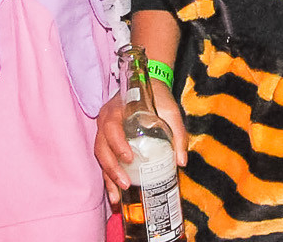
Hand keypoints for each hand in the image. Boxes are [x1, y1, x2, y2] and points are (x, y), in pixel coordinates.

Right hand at [94, 84, 189, 204]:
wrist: (149, 85)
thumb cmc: (158, 97)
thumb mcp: (171, 111)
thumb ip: (178, 134)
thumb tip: (181, 162)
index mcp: (117, 109)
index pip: (111, 128)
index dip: (117, 144)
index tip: (129, 158)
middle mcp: (106, 120)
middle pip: (101, 147)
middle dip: (111, 168)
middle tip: (125, 184)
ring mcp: (104, 131)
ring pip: (100, 156)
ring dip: (108, 177)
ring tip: (116, 197)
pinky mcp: (108, 142)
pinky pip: (104, 160)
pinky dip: (108, 177)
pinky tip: (115, 194)